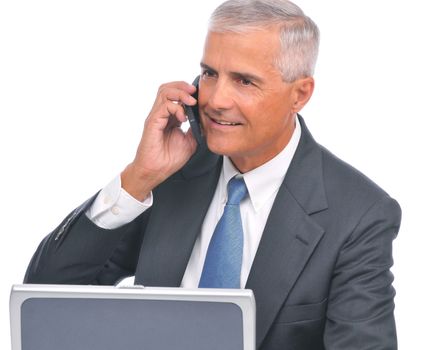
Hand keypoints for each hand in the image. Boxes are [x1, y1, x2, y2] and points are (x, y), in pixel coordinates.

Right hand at [121, 81, 197, 200]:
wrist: (157, 171)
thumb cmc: (169, 159)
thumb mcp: (190, 141)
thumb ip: (196, 129)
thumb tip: (205, 119)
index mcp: (170, 117)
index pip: (175, 95)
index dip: (187, 92)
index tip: (200, 96)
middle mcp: (161, 114)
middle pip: (168, 88)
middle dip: (182, 86)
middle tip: (194, 91)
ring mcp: (156, 117)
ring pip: (164, 92)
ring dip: (180, 93)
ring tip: (191, 101)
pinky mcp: (153, 122)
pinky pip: (164, 106)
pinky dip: (176, 108)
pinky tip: (183, 118)